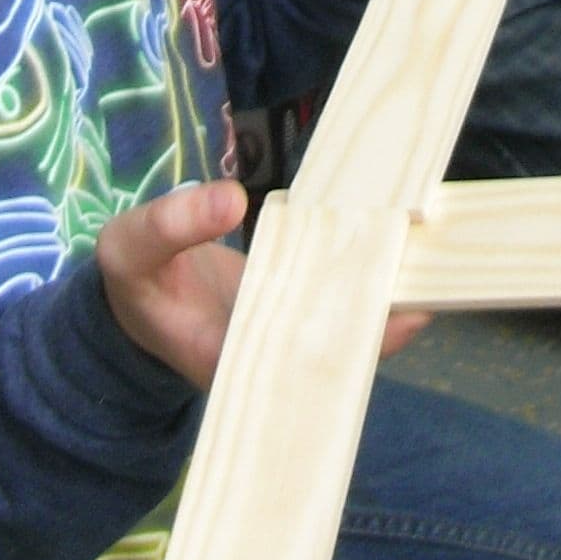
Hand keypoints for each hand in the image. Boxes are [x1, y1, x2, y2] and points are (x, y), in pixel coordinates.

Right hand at [96, 181, 426, 379]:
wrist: (137, 294)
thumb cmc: (134, 279)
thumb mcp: (131, 248)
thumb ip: (172, 224)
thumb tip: (231, 198)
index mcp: (228, 356)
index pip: (302, 361)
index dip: (355, 344)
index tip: (400, 318)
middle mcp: (269, 356)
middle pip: (340, 345)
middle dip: (384, 315)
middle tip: (428, 281)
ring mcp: (287, 333)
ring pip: (346, 321)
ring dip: (383, 291)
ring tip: (429, 256)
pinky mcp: (298, 307)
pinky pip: (339, 296)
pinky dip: (366, 272)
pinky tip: (401, 241)